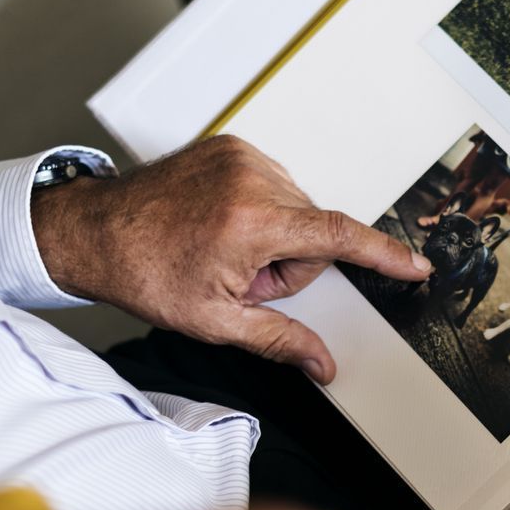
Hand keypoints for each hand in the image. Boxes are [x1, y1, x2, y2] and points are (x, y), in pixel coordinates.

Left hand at [31, 136, 429, 381]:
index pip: (338, 236)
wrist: (94, 231)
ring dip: (272, 235)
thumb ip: (279, 341)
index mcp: (251, 223)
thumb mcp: (215, 321)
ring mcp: (240, 157)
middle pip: (311, 230)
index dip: (383, 254)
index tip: (416, 265)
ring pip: (294, 208)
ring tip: (222, 248)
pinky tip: (219, 224)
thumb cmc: (144, 273)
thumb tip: (322, 364)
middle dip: (287, 261)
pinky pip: (272, 184)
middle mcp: (252, 179)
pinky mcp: (230, 145)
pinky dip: (257, 209)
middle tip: (238, 277)